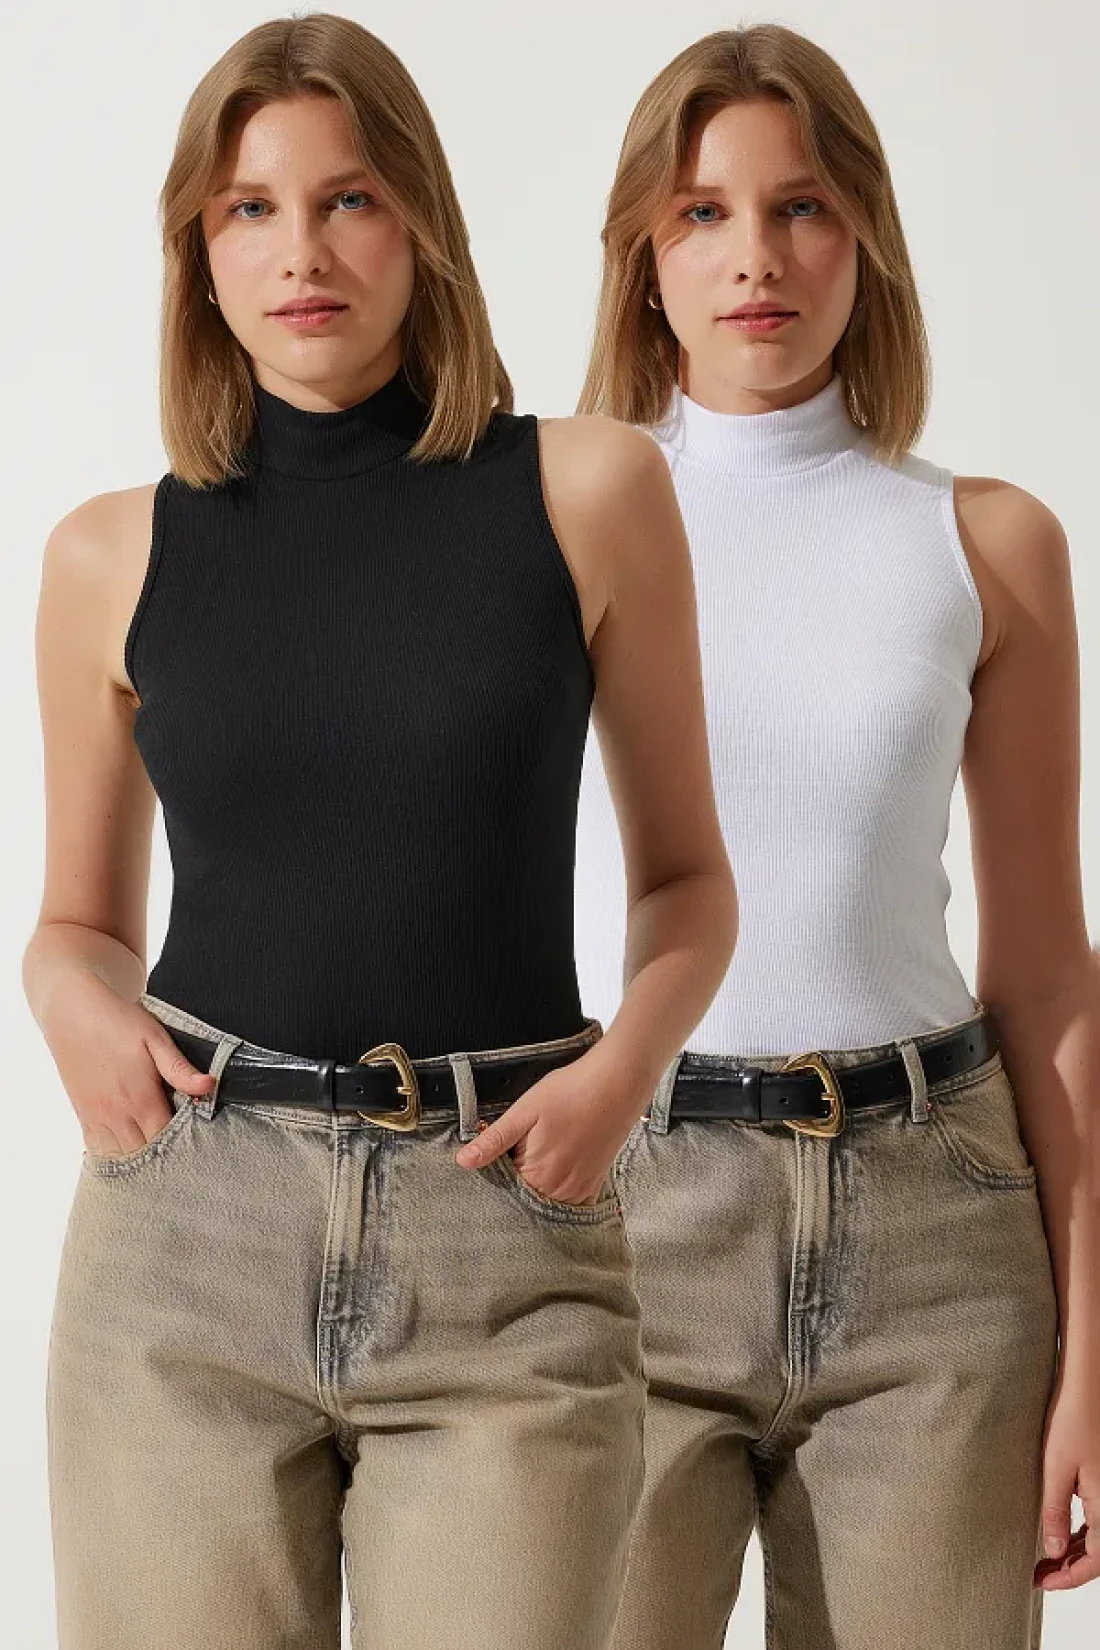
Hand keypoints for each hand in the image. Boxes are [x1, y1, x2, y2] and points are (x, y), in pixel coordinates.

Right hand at [44, 973, 215, 1155]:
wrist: (72, 1012)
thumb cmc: (117, 1021)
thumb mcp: (155, 1038)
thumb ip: (180, 1069)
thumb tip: (210, 1085)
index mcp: (141, 1099)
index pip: (167, 1139)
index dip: (183, 1142)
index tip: (197, 1137)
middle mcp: (117, 1114)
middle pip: (144, 1153)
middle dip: (163, 1153)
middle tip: (180, 1144)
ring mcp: (97, 1117)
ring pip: (120, 1156)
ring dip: (139, 1156)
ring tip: (157, 1148)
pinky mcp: (83, 1114)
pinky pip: (98, 1148)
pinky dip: (114, 1152)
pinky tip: (128, 1145)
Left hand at [452, 1045, 640, 1206]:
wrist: (617, 1083)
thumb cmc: (569, 1091)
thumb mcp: (524, 1111)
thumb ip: (494, 1141)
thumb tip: (462, 1162)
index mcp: (536, 1174)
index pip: (503, 1187)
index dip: (497, 1169)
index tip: (502, 1150)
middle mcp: (558, 1190)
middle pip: (525, 1195)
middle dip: (517, 1177)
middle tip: (524, 1144)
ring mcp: (579, 1190)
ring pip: (545, 1197)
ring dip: (538, 1182)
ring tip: (545, 1148)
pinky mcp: (594, 1184)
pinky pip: (569, 1199)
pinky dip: (560, 1188)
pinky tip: (561, 1161)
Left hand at [1034, 1354, 1097, 1589]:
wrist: (1087, 1388)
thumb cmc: (1073, 1421)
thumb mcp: (1056, 1469)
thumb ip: (1054, 1511)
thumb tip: (1051, 1551)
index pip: (1095, 1561)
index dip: (1070, 1578)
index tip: (1043, 1583)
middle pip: (1099, 1553)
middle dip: (1070, 1568)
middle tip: (1038, 1574)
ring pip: (1098, 1536)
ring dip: (1074, 1551)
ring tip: (1043, 1557)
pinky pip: (1096, 1518)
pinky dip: (1079, 1532)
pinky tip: (1058, 1533)